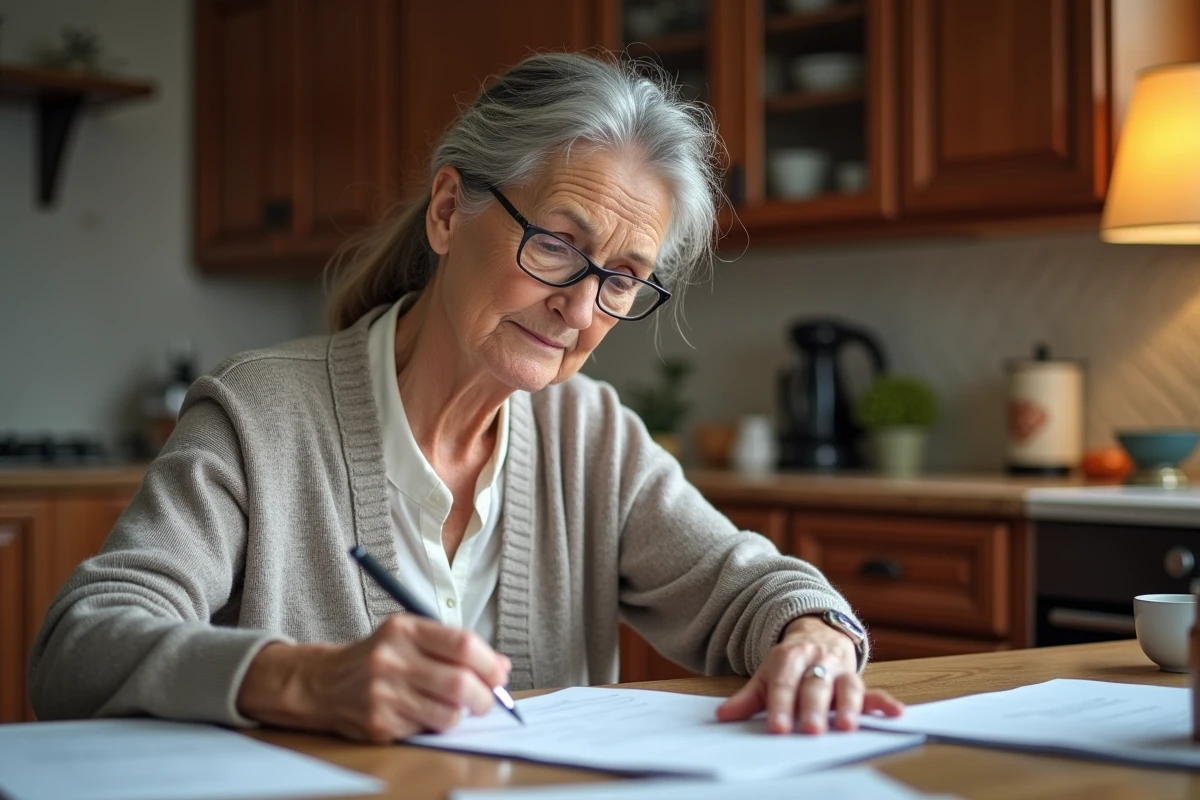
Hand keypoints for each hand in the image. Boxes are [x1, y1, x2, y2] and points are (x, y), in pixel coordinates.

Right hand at [238, 614, 510, 741]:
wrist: (324, 682)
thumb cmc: (379, 656)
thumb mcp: (410, 635)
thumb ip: (454, 647)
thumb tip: (501, 668)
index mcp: (404, 629)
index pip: (462, 644)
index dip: (490, 663)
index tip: (500, 674)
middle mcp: (392, 659)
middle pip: (460, 683)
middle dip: (484, 697)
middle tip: (487, 700)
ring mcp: (383, 694)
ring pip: (448, 714)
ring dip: (462, 715)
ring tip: (455, 707)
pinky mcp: (379, 724)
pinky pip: (426, 730)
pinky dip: (435, 725)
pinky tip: (424, 713)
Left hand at [716, 615, 902, 734]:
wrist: (818, 632)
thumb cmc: (790, 663)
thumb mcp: (767, 673)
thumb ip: (749, 697)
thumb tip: (723, 716)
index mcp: (789, 657)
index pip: (784, 683)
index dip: (781, 705)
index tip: (779, 728)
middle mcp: (817, 661)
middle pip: (815, 685)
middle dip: (813, 708)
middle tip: (812, 730)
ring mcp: (839, 670)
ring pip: (846, 687)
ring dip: (848, 706)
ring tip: (846, 726)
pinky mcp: (857, 680)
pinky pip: (873, 690)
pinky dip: (885, 701)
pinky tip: (896, 712)